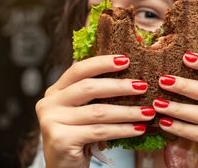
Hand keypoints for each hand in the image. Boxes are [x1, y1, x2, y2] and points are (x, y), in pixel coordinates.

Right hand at [35, 55, 154, 167]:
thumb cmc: (80, 138)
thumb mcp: (84, 112)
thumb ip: (96, 95)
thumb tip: (131, 77)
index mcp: (56, 91)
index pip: (79, 69)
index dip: (102, 63)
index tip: (126, 59)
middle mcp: (49, 103)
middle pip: (88, 87)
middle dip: (119, 86)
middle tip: (143, 86)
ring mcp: (52, 121)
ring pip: (98, 111)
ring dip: (127, 111)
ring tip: (148, 112)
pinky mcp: (60, 139)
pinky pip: (99, 131)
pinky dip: (122, 130)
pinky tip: (138, 129)